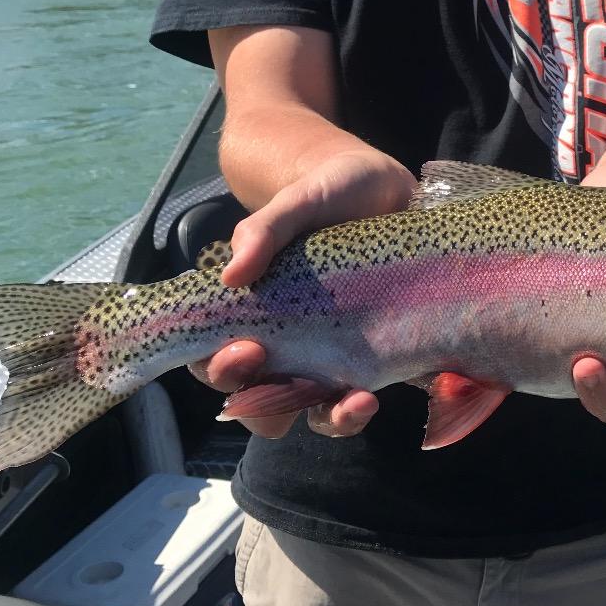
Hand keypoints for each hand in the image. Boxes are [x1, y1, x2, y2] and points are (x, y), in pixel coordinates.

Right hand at [188, 148, 413, 437]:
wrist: (386, 187)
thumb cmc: (327, 193)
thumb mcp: (297, 201)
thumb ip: (265, 229)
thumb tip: (231, 273)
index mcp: (255, 315)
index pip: (218, 362)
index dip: (223, 370)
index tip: (246, 349)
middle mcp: (290, 346)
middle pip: (264, 403)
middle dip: (271, 406)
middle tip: (296, 381)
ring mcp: (336, 357)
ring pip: (319, 413)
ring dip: (333, 418)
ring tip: (356, 400)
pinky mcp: (381, 356)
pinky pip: (369, 397)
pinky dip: (372, 404)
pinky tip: (387, 391)